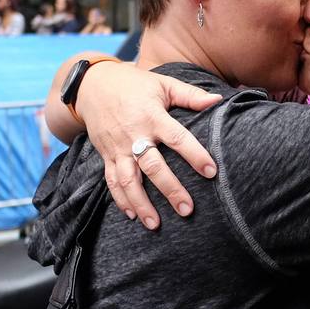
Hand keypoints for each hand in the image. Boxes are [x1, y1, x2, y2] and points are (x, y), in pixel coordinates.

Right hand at [75, 62, 221, 228]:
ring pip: (128, 180)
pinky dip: (120, 200)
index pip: (177, 138)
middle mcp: (134, 135)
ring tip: (155, 224)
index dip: (195, 155)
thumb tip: (218, 100)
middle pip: (153, 166)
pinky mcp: (106, 156)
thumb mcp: (163, 84)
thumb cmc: (134, 84)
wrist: (92, 85)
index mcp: (152, 116)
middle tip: (187, 209)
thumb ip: (190, 95)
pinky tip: (132, 215)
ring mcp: (117, 148)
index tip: (211, 172)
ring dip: (141, 203)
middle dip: (170, 189)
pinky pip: (111, 181)